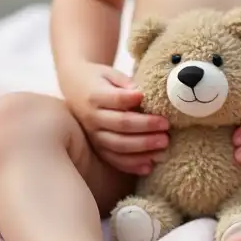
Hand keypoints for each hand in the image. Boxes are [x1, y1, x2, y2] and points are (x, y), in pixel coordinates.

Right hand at [61, 60, 167, 176]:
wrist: (75, 87)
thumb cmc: (99, 79)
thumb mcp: (111, 74)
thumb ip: (126, 84)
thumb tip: (143, 94)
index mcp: (95, 96)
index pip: (116, 100)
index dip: (131, 99)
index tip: (146, 97)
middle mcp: (92, 118)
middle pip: (121, 124)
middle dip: (145, 127)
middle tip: (166, 126)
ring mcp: (94, 136)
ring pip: (119, 146)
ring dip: (143, 148)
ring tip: (164, 144)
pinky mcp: (97, 148)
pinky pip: (114, 160)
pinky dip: (132, 165)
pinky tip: (149, 166)